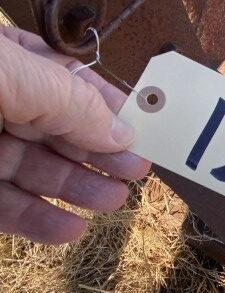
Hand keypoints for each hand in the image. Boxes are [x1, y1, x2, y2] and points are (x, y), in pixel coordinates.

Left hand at [0, 25, 150, 243]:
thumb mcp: (14, 75)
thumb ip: (70, 100)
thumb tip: (124, 131)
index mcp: (10, 63)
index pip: (69, 81)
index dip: (107, 105)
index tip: (142, 128)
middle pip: (58, 130)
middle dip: (100, 150)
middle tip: (137, 170)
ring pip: (35, 171)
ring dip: (78, 187)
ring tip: (114, 200)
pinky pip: (4, 207)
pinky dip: (37, 220)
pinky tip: (70, 229)